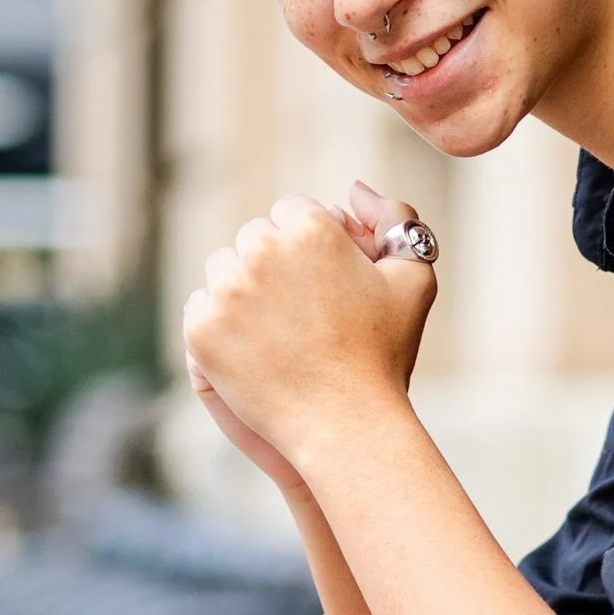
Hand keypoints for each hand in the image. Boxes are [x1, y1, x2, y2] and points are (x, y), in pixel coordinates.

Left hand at [183, 188, 436, 481]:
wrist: (347, 425)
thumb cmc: (385, 354)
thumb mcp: (414, 279)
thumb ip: (394, 220)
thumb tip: (353, 189)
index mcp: (311, 229)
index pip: (291, 213)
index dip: (308, 249)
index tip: (320, 285)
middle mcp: (263, 251)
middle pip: (254, 238)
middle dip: (272, 266)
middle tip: (299, 312)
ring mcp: (227, 291)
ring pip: (222, 269)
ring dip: (241, 290)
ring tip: (276, 331)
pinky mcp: (201, 328)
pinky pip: (200, 307)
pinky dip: (219, 325)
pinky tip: (251, 349)